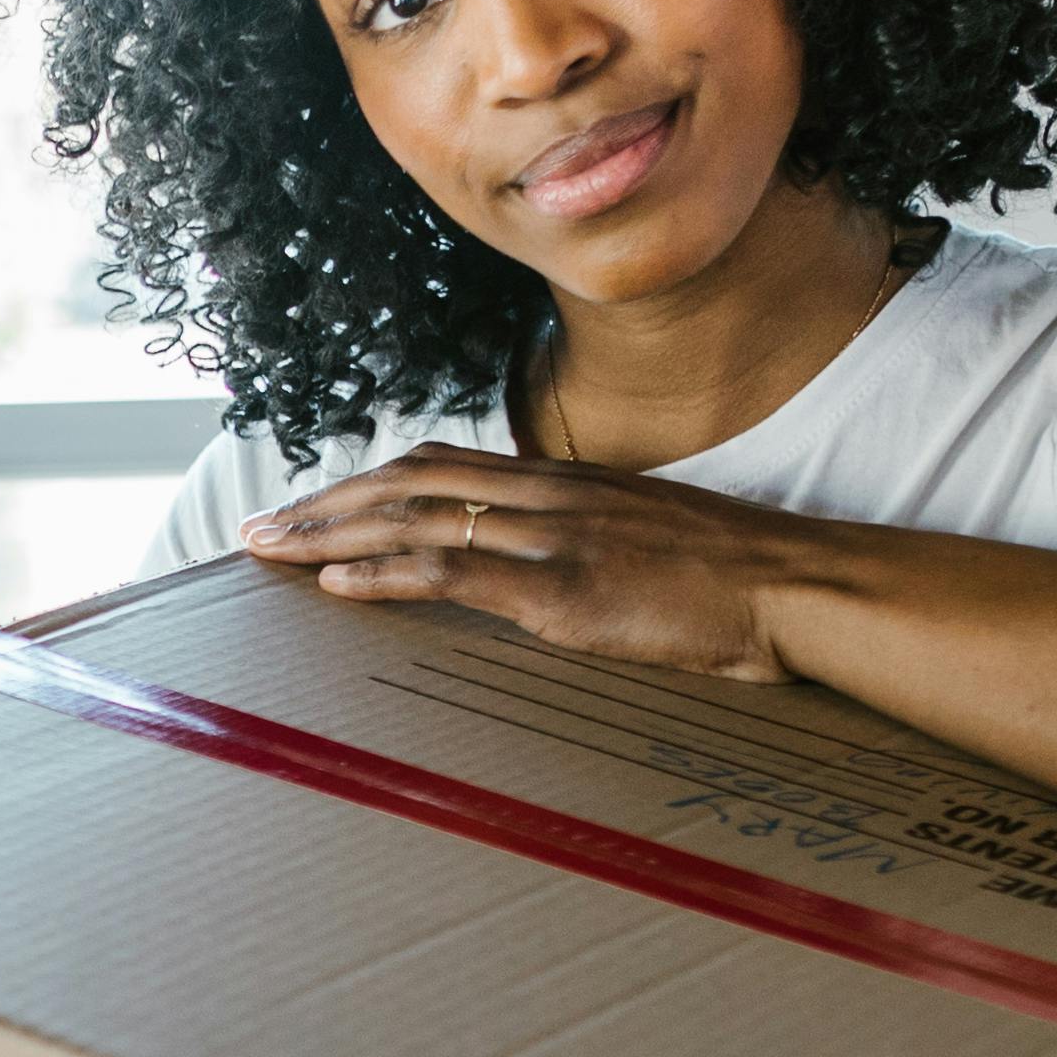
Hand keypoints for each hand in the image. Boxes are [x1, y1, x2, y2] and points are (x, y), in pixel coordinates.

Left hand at [236, 444, 866, 679]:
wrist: (798, 585)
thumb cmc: (735, 578)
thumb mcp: (649, 542)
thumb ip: (589, 547)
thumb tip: (544, 575)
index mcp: (566, 483)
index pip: (442, 467)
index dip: (367, 483)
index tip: (313, 502)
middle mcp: (549, 496)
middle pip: (409, 482)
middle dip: (324, 503)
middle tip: (257, 527)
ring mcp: (555, 538)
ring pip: (416, 517)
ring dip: (329, 533)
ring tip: (268, 550)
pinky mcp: (566, 589)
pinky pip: (457, 571)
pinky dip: (386, 573)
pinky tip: (335, 583)